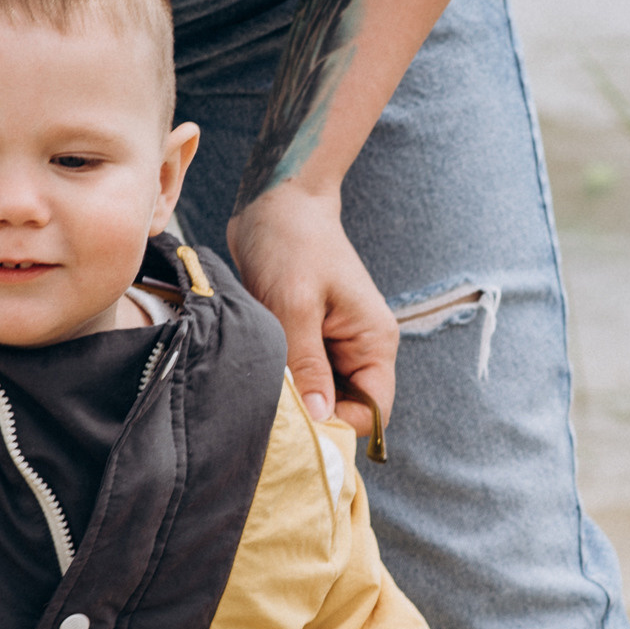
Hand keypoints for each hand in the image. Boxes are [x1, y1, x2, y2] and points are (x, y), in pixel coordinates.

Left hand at [226, 183, 396, 443]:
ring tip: (258, 383)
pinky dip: (279, 378)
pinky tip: (256, 369)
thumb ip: (307, 364)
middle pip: (344, 408)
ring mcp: (333, 345)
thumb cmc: (292, 244)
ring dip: (290, 395)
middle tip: (268, 409)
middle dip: (310, 413)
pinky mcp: (306, 338)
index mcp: (373, 342)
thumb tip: (318, 418)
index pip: (373, 410)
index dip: (339, 426)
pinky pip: (298, 375)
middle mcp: (359, 349)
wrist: (276, 202)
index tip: (297, 426)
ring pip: (316, 394)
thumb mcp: (295, 305)